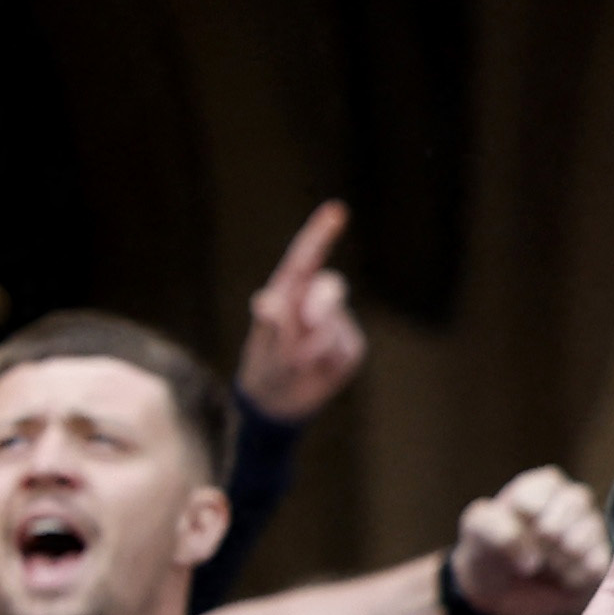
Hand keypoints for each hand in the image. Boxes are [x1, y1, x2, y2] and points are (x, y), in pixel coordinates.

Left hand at [236, 203, 363, 425]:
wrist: (278, 404)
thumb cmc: (264, 369)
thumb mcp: (262, 348)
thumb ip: (269, 327)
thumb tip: (267, 300)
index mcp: (288, 293)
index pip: (306, 259)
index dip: (320, 234)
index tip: (336, 210)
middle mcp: (314, 303)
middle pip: (329, 287)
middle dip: (318, 307)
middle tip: (302, 330)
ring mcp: (337, 323)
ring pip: (334, 325)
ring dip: (311, 348)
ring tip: (295, 364)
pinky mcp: (351, 346)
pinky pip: (343, 349)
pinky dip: (326, 364)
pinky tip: (316, 372)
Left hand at [446, 466, 611, 614]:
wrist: (496, 591)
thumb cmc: (488, 549)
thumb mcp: (477, 530)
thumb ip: (498, 529)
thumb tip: (532, 558)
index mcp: (543, 485)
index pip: (546, 488)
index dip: (526, 516)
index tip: (513, 530)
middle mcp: (573, 501)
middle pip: (574, 505)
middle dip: (545, 534)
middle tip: (530, 550)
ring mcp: (591, 531)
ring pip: (588, 533)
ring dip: (560, 556)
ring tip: (545, 566)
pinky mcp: (600, 561)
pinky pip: (596, 565)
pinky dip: (574, 576)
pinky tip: (561, 579)